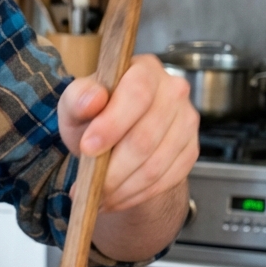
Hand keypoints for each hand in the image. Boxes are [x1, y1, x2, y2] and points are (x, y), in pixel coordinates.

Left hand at [57, 55, 198, 212]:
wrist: (114, 139)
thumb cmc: (94, 115)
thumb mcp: (74, 105)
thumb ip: (77, 98)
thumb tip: (93, 98)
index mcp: (145, 69)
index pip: (137, 94)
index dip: (112, 125)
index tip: (88, 148)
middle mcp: (173, 91)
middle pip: (146, 137)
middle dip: (112, 168)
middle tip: (87, 185)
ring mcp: (187, 121)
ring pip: (155, 165)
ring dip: (122, 188)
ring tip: (97, 196)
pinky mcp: (190, 150)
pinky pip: (166, 180)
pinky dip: (136, 195)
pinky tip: (116, 197)